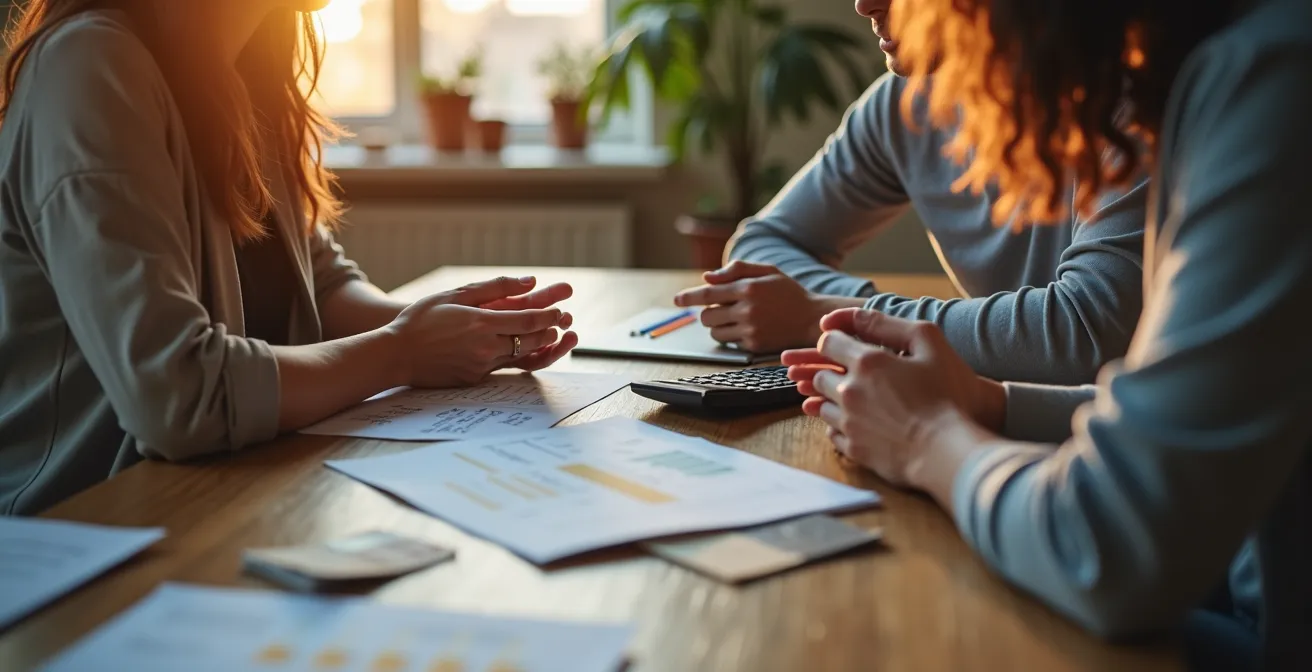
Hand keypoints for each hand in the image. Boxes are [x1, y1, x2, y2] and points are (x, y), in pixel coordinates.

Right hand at [389, 277, 576, 386]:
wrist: (395, 355)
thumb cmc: (421, 320)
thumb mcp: (454, 295)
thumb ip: (494, 287)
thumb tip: (529, 281)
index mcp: (481, 323)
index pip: (528, 320)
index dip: (549, 315)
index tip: (560, 309)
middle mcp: (485, 348)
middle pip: (531, 341)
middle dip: (551, 331)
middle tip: (562, 321)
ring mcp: (480, 367)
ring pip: (521, 356)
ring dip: (540, 346)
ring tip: (549, 335)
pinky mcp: (475, 379)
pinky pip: (503, 368)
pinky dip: (517, 357)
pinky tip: (523, 348)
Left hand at [672, 260, 863, 352]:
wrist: (812, 318)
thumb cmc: (788, 292)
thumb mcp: (767, 272)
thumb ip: (736, 270)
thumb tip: (707, 277)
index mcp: (748, 288)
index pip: (708, 293)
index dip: (689, 296)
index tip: (677, 299)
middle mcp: (747, 309)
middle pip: (707, 315)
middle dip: (708, 312)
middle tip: (722, 308)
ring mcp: (750, 329)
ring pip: (715, 331)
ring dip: (718, 325)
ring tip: (735, 318)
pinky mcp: (754, 345)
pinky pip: (730, 342)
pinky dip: (732, 335)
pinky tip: (748, 327)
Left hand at [782, 309, 1004, 486]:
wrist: (948, 451)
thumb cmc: (947, 395)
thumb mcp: (929, 344)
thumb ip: (890, 325)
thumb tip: (855, 316)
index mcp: (866, 363)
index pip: (828, 343)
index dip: (834, 341)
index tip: (847, 346)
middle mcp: (849, 391)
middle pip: (819, 376)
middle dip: (830, 371)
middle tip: (852, 375)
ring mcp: (848, 422)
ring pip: (821, 406)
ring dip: (832, 399)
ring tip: (856, 400)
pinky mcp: (853, 449)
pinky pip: (832, 433)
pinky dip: (839, 425)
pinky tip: (857, 423)